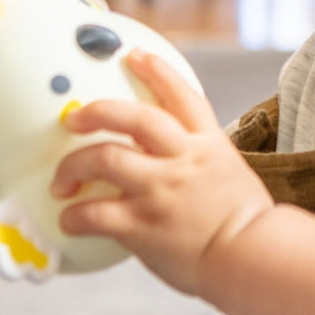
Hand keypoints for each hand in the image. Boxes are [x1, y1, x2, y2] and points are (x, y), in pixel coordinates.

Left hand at [51, 49, 272, 295]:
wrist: (253, 258)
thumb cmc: (245, 223)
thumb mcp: (230, 173)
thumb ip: (199, 160)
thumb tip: (171, 162)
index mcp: (207, 145)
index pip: (181, 95)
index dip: (156, 70)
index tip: (134, 56)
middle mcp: (181, 160)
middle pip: (133, 118)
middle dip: (97, 112)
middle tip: (73, 119)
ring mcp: (160, 191)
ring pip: (105, 159)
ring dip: (73, 166)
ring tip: (61, 180)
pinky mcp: (143, 225)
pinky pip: (95, 213)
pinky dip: (74, 216)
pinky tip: (68, 220)